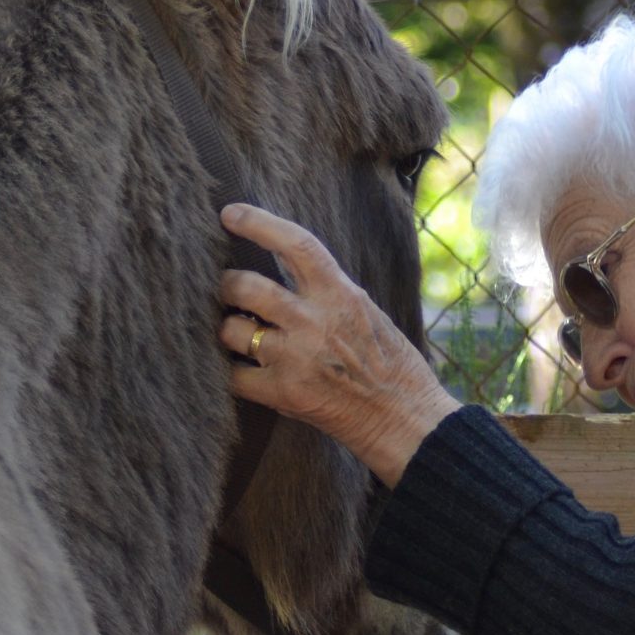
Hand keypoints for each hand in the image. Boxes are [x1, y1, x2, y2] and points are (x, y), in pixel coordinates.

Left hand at [218, 204, 459, 486]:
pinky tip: (250, 374)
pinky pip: (235, 375)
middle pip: (245, 286)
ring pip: (231, 330)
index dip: (258, 223)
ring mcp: (295, 357)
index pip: (294, 244)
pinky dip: (237, 374)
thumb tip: (285, 273)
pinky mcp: (284, 393)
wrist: (405, 420)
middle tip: (231, 292)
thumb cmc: (391, 367)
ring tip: (243, 336)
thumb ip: (327, 292)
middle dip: (229, 286)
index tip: (230, 214)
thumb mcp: (366, 313)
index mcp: (340, 294)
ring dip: (230, 331)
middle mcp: (314, 321)